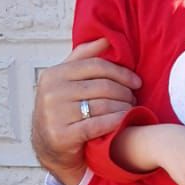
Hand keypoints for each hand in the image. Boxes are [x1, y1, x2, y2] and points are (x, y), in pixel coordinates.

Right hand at [31, 37, 141, 184]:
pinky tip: (124, 121)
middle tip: (134, 98)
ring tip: (131, 109)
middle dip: (124, 92)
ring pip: (103, 105)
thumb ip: (84, 57)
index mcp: (53, 74)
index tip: (136, 81)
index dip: (121, 72)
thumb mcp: (66, 80)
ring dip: (123, 107)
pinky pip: (98, 124)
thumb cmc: (63, 109)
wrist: (47, 146)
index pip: (96, 66)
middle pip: (102, 86)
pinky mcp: (62, 135)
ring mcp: (55, 114)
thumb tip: (106, 39)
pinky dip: (116, 121)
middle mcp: (51, 92)